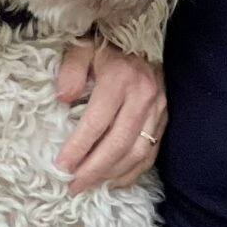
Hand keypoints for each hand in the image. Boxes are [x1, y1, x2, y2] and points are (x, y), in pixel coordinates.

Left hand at [54, 42, 165, 194]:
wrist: (141, 40)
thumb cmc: (105, 48)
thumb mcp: (82, 49)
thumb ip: (70, 71)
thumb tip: (63, 98)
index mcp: (120, 78)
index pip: (97, 122)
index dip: (79, 148)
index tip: (61, 167)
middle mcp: (143, 96)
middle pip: (118, 143)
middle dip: (94, 170)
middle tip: (73, 186)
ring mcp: (158, 110)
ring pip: (137, 152)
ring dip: (112, 174)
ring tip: (89, 186)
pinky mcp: (165, 119)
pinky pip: (150, 153)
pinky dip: (132, 172)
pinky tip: (113, 181)